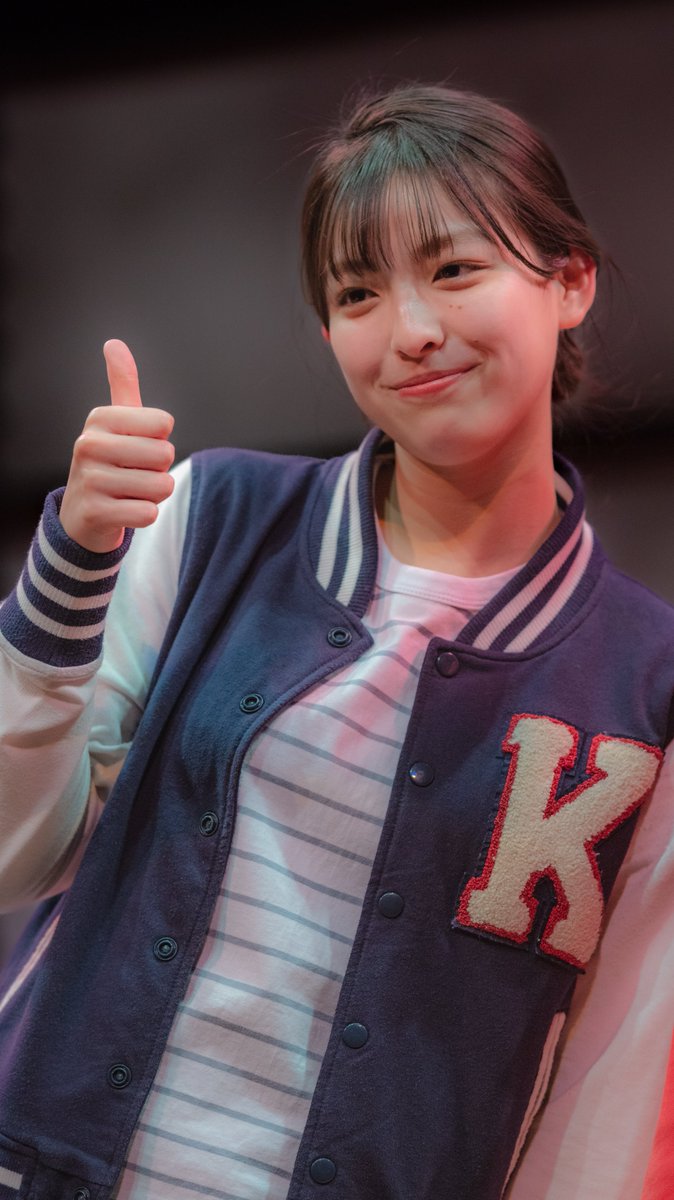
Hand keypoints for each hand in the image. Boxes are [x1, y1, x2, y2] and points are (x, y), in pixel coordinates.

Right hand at [58, 340, 175, 552]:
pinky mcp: (95, 512)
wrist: (83, 514)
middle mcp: (89, 445)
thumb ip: (122, 384)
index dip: (160, 440)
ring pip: (160, 487)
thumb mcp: (116, 423)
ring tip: (129, 492)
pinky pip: (148, 513)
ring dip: (154, 494)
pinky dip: (145, 515)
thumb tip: (114, 343)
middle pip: (165, 455)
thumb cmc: (110, 462)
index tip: (136, 448)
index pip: (164, 424)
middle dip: (159, 470)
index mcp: (99, 418)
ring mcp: (89, 479)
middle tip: (134, 474)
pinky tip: (124, 511)